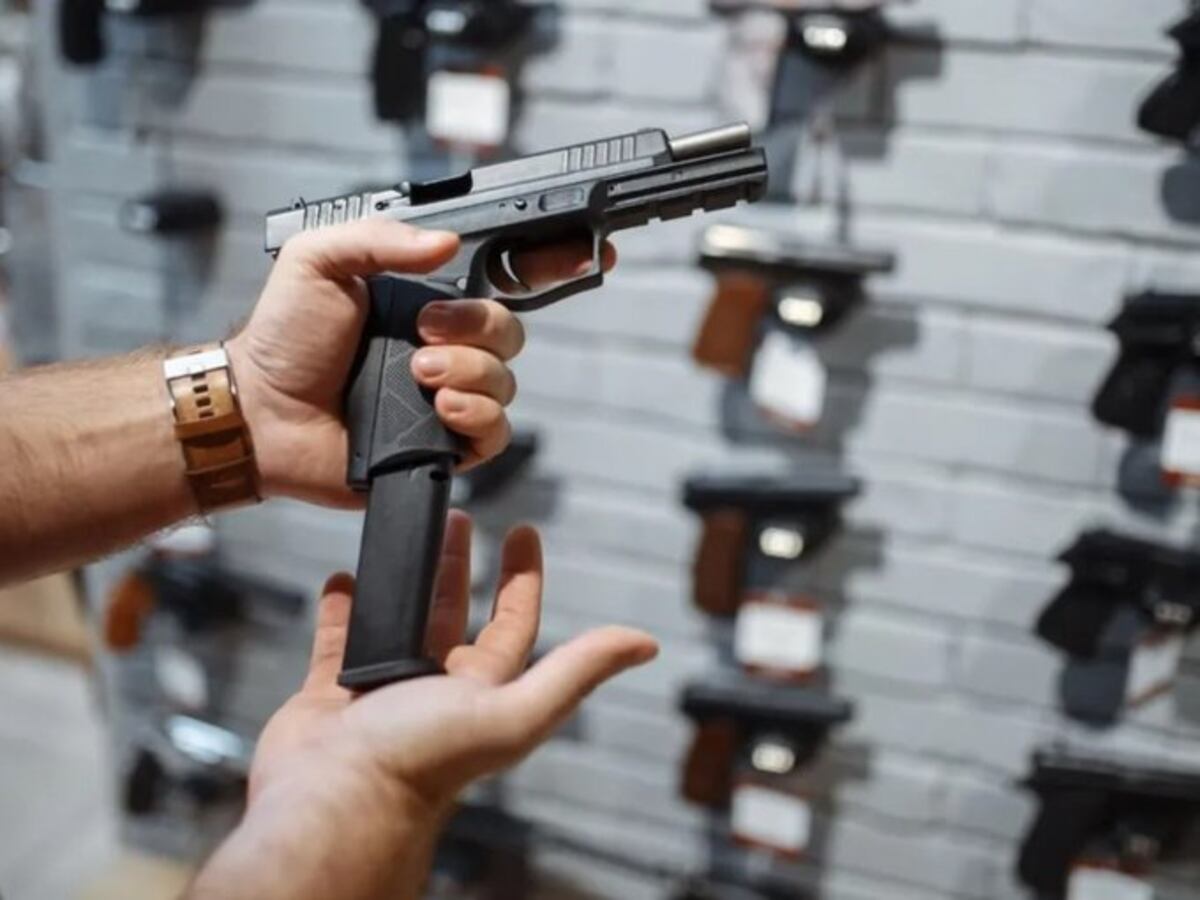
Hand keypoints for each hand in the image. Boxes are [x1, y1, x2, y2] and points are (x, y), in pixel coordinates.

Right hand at [190, 514, 655, 899]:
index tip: (523, 530)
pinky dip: (342, 608)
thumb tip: (645, 643)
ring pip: (397, 620)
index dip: (521, 577)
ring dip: (403, 580)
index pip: (513, 622)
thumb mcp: (511, 709)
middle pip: (453, 612)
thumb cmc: (420, 765)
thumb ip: (575, 672)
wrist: (333, 802)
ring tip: (401, 536)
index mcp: (483, 692)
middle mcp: (435, 690)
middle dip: (459, 564)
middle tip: (457, 517)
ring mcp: (382, 690)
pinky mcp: (331, 694)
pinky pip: (338, 640)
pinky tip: (343, 579)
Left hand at [226, 220, 615, 506]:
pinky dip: (476, 418)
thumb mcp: (319, 261)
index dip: (549, 263)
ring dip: (470, 374)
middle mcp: (445, 345)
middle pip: (511, 331)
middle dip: (480, 329)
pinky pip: (494, 432)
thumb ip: (381, 238)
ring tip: (418, 377)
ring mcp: (447, 396)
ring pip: (506, 382)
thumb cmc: (285, 337)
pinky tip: (440, 410)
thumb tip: (447, 242)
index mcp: (425, 298)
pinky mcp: (444, 444)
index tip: (586, 251)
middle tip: (425, 334)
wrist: (263, 412)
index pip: (501, 276)